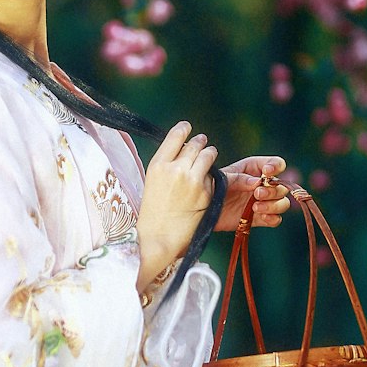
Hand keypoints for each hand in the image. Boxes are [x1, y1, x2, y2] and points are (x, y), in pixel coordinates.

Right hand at [136, 121, 217, 292]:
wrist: (158, 238)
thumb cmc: (153, 212)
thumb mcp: (152, 182)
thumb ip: (167, 164)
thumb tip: (182, 149)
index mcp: (158, 165)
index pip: (176, 135)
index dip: (184, 129)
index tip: (188, 128)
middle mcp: (175, 169)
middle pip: (195, 144)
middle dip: (200, 142)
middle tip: (202, 143)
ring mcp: (193, 180)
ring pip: (209, 155)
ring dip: (210, 154)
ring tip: (208, 157)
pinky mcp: (207, 192)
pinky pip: (214, 175)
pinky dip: (213, 177)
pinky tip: (206, 184)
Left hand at [216, 155, 290, 232]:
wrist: (201, 209)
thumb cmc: (210, 187)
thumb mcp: (221, 178)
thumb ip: (239, 177)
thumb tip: (257, 182)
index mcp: (254, 169)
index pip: (276, 164)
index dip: (275, 167)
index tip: (266, 173)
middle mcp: (262, 184)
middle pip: (282, 186)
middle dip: (272, 190)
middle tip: (256, 194)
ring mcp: (262, 202)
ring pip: (282, 203)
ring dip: (273, 205)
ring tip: (256, 208)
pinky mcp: (259, 218)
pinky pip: (275, 219)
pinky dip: (272, 218)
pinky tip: (261, 216)